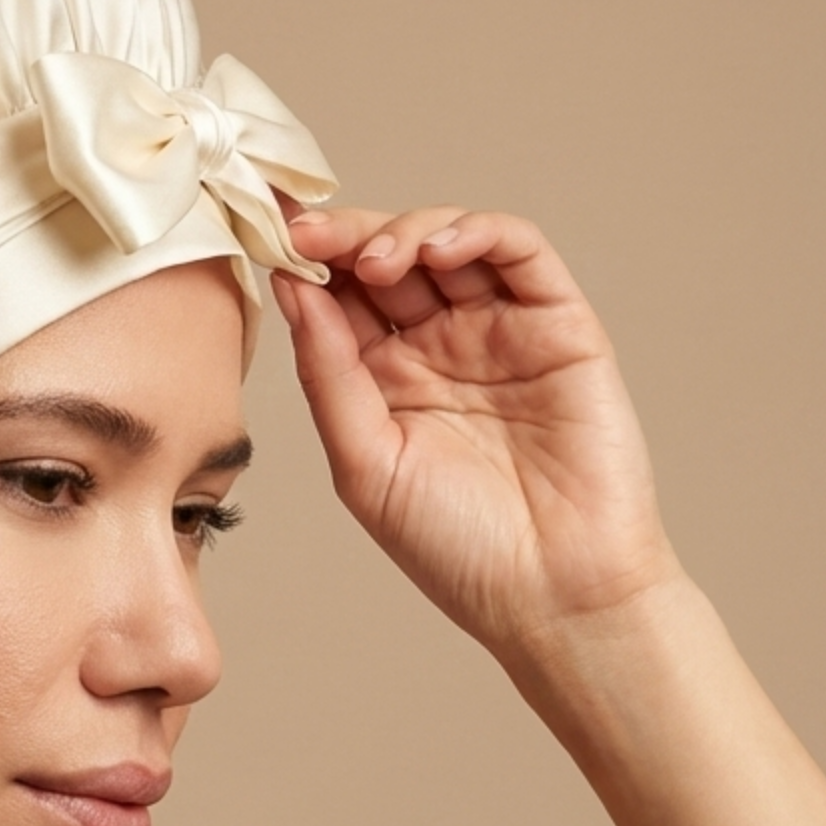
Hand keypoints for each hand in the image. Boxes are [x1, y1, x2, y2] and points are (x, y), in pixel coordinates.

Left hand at [274, 207, 683, 658]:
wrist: (552, 595)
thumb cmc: (457, 548)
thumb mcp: (366, 461)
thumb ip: (329, 373)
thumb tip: (293, 290)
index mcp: (385, 380)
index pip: (340, 299)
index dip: (305, 263)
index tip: (264, 237)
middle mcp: (441, 347)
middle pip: (389, 259)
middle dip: (344, 236)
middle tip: (306, 232)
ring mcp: (501, 332)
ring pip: (450, 243)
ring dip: (406, 230)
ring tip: (373, 258)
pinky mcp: (561, 326)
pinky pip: (522, 253)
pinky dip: (479, 233)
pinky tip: (438, 250)